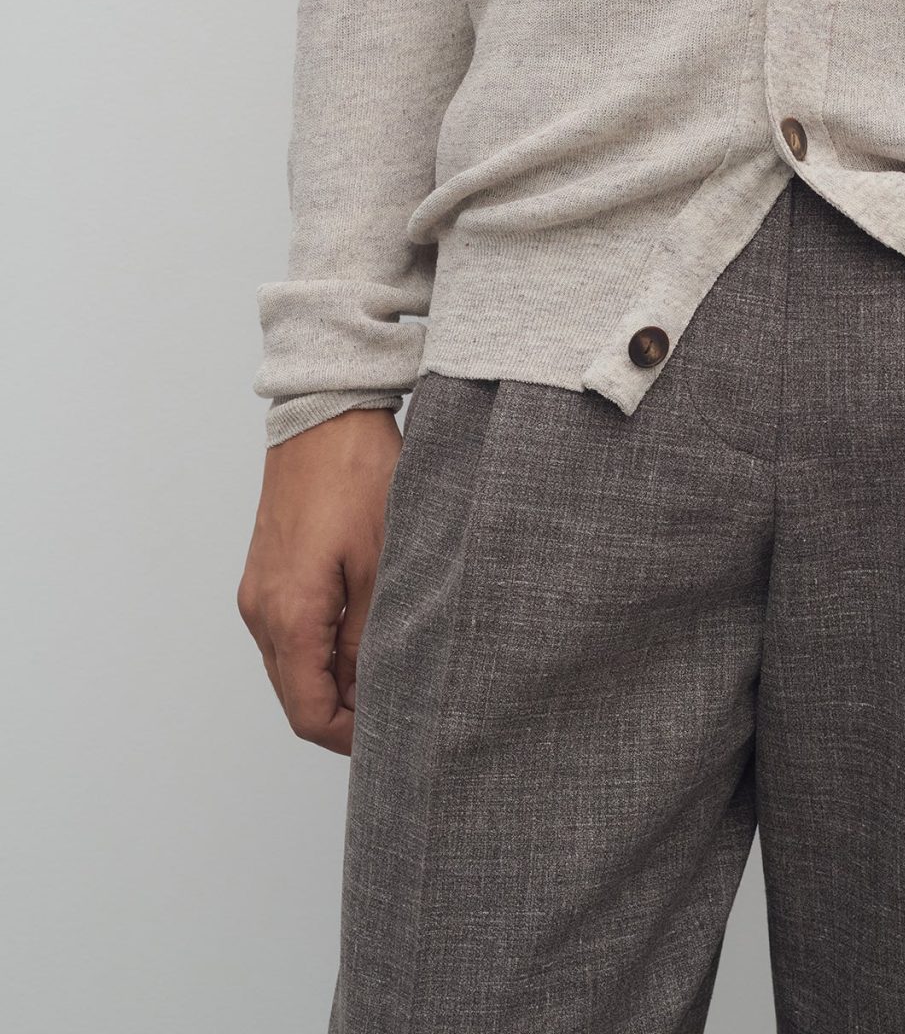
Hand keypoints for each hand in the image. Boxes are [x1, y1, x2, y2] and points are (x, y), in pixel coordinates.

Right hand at [237, 407, 401, 754]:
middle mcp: (261, 611)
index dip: (350, 737)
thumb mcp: (383, 563)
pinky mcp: (267, 573)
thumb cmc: (357, 476)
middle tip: (398, 705)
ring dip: (333, 679)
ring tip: (388, 667)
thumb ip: (371, 639)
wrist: (325, 413)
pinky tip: (363, 632)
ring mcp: (259, 592)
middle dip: (344, 711)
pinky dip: (320, 647)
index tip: (392, 733)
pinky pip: (288, 633)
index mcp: (288, 616)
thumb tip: (368, 694)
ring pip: (292, 666)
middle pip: (296, 696)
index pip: (309, 714)